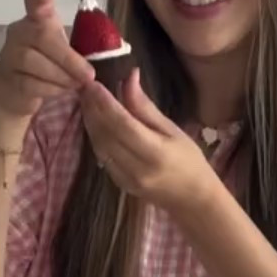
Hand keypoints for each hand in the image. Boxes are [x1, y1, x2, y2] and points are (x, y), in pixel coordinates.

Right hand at [0, 0, 94, 124]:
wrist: (19, 90)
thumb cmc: (48, 63)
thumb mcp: (67, 47)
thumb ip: (84, 40)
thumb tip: (115, 45)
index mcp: (37, 19)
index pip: (34, 0)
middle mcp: (19, 32)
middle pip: (40, 36)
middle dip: (68, 58)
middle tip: (88, 74)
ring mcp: (10, 55)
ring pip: (32, 61)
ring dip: (60, 75)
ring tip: (76, 84)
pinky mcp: (8, 79)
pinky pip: (29, 83)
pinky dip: (49, 88)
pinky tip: (61, 90)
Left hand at [81, 70, 217, 216]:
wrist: (192, 199)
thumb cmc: (189, 160)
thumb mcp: (173, 130)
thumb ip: (145, 107)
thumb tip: (129, 77)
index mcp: (155, 153)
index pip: (123, 124)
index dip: (106, 103)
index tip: (94, 84)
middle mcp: (136, 168)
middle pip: (106, 135)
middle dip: (93, 109)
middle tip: (85, 86)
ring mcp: (125, 179)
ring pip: (99, 146)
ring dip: (90, 122)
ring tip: (86, 100)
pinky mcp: (119, 184)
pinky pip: (102, 156)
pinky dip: (96, 136)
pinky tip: (94, 121)